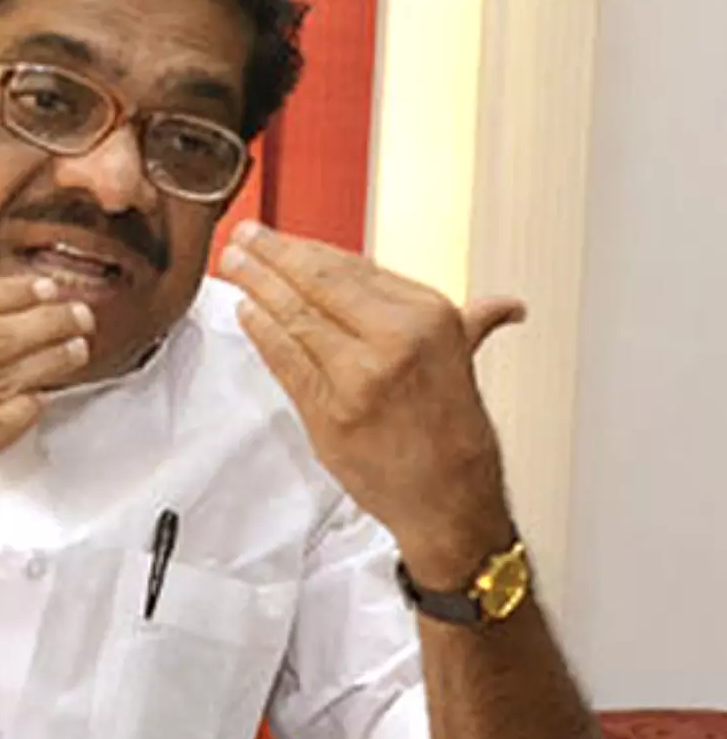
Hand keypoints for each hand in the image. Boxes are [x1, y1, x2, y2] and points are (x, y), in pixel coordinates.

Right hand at [0, 276, 93, 562]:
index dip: (12, 293)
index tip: (39, 287)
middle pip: (0, 334)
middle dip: (48, 319)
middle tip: (77, 312)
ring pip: (10, 377)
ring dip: (50, 361)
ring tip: (75, 349)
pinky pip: (1, 429)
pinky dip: (25, 411)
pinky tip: (39, 402)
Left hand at [218, 221, 526, 586]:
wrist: (450, 501)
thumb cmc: (454, 433)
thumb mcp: (465, 363)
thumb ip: (469, 323)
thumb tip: (504, 306)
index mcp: (430, 317)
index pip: (353, 267)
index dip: (308, 248)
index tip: (281, 237)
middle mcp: (396, 339)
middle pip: (318, 282)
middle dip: (272, 254)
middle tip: (243, 237)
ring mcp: (359, 375)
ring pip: (296, 316)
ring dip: (257, 285)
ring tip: (233, 264)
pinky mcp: (329, 411)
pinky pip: (285, 360)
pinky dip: (261, 332)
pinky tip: (247, 312)